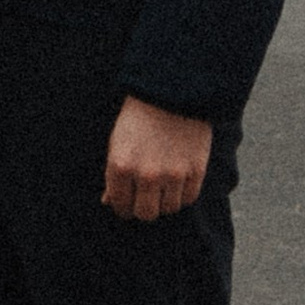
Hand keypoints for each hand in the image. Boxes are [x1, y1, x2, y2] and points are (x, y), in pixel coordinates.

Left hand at [102, 97, 211, 221]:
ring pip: (168, 209)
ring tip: (164, 184)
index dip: (123, 206)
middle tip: (146, 197)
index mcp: (120, 166)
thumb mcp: (117, 142)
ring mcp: (172, 175)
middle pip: (145, 213)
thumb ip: (113, 175)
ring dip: (164, 201)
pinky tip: (178, 181)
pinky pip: (188, 199)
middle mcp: (146, 175)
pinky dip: (183, 194)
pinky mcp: (195, 172)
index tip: (128, 202)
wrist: (173, 91)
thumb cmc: (139, 117)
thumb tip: (108, 202)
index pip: (120, 205)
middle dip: (143, 207)